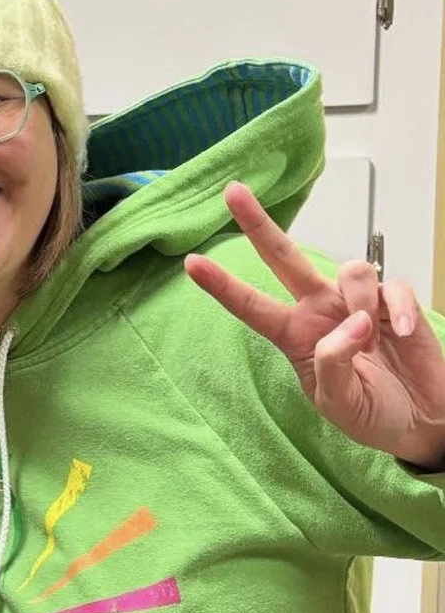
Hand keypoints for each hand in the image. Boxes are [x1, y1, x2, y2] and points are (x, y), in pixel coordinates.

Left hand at [185, 181, 444, 466]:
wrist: (421, 419)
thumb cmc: (371, 413)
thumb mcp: (338, 401)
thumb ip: (333, 363)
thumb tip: (350, 323)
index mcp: (295, 336)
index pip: (252, 306)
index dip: (222, 286)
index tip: (191, 263)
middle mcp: (321, 310)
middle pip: (284, 258)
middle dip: (259, 224)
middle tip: (232, 192)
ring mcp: (358, 302)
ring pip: (350, 270)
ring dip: (361, 303)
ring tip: (374, 344)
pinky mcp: (396, 301)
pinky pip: (394, 286)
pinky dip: (399, 309)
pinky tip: (401, 335)